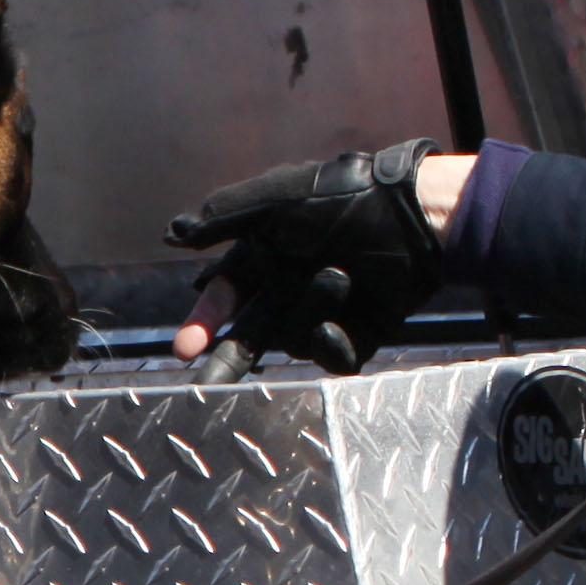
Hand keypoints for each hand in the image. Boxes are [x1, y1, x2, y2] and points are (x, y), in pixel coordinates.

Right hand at [166, 140, 473, 377]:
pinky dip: (329, 344)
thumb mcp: (276, 199)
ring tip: (338, 276)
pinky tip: (336, 324)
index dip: (204, 321)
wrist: (414, 218)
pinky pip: (330, 357)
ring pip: (291, 340)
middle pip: (247, 335)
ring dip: (306, 312)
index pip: (224, 296)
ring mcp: (322, 315)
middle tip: (206, 385)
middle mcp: (288, 288)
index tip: (186, 348)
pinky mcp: (355, 336)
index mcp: (264, 256)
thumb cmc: (344, 199)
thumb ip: (223, 216)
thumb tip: (171, 233)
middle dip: (226, 361)